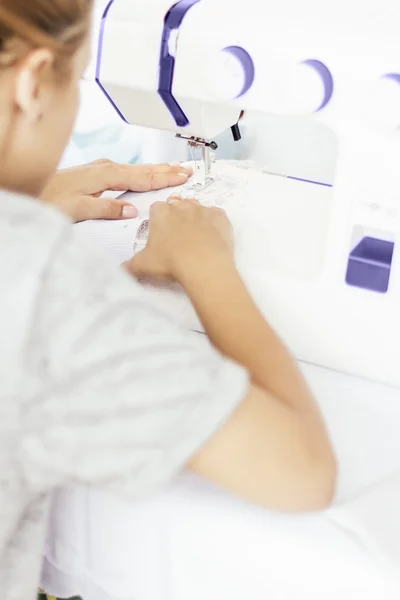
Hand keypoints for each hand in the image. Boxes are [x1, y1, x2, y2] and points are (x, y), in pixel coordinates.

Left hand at [40, 159, 192, 222]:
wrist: (27, 189)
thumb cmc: (48, 200)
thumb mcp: (77, 209)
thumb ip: (105, 209)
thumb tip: (132, 210)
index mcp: (104, 176)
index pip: (141, 177)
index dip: (164, 178)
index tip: (183, 176)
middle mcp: (103, 169)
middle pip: (141, 169)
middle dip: (165, 169)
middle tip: (187, 169)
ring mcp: (98, 169)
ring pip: (134, 169)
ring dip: (154, 169)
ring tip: (173, 169)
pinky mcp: (93, 174)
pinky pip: (124, 171)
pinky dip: (139, 172)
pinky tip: (141, 173)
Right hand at [127, 195, 233, 282]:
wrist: (204, 265)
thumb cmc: (170, 262)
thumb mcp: (143, 266)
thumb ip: (131, 264)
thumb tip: (122, 268)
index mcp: (160, 213)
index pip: (156, 208)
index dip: (158, 219)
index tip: (160, 232)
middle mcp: (181, 206)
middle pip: (177, 204)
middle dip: (176, 215)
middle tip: (177, 235)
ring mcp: (202, 210)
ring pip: (196, 206)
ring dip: (194, 216)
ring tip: (194, 235)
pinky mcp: (221, 217)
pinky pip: (216, 215)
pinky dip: (214, 223)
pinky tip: (212, 236)